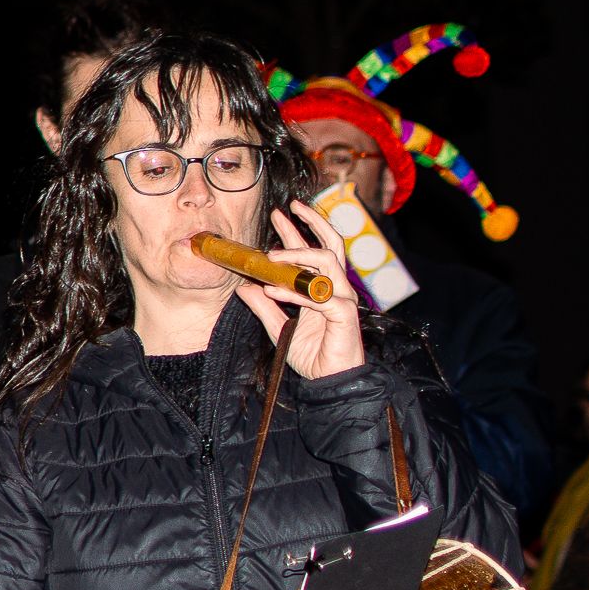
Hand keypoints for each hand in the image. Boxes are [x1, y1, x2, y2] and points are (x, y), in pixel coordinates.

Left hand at [233, 204, 363, 379]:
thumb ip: (264, 306)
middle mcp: (335, 288)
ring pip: (327, 262)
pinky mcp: (345, 314)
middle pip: (329, 245)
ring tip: (270, 256)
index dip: (297, 231)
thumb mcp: (278, 327)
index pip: (311, 251)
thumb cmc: (311, 354)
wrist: (328, 381)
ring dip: (297, 255)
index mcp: (320, 288)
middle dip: (311, 223)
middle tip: (289, 208)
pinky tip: (274, 290)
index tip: (280, 214)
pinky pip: (321, 296)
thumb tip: (243, 287)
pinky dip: (295, 292)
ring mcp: (342, 299)